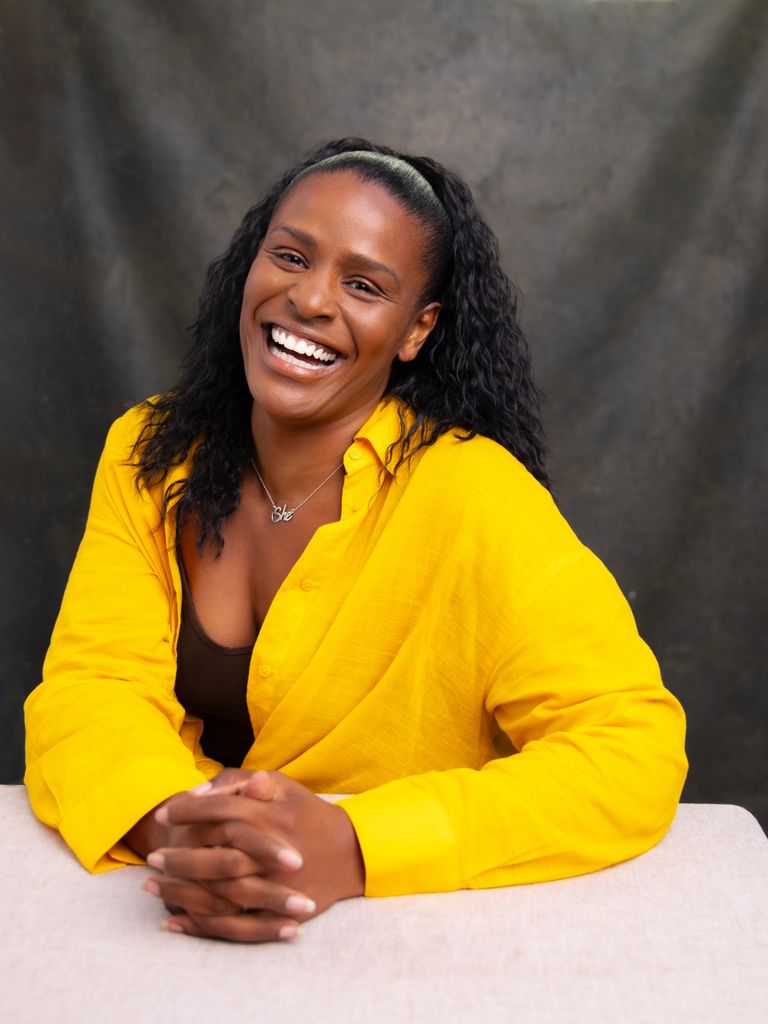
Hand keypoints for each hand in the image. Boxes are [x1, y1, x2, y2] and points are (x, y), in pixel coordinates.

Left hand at [145, 772, 364, 941]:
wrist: (350, 853)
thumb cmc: (308, 815)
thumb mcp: (284, 786)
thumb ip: (245, 781)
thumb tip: (204, 787)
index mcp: (272, 816)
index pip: (221, 810)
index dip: (189, 811)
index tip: (164, 814)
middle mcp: (271, 852)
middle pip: (215, 855)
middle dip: (179, 857)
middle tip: (152, 857)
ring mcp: (274, 887)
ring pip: (219, 894)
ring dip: (181, 891)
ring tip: (151, 887)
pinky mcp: (276, 913)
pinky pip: (232, 926)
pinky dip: (199, 925)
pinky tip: (173, 920)